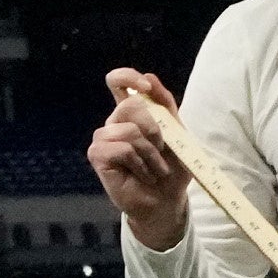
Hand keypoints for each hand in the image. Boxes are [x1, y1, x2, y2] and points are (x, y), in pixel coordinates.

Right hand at [87, 67, 191, 235]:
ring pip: (128, 130)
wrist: (167, 201)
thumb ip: (166, 106)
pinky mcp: (98, 156)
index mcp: (132, 114)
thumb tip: (150, 77)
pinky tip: (143, 175)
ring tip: (155, 169)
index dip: (129, 77)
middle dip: (154, 129)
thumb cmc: (172, 169)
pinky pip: (121, 148)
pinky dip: (139, 164)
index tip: (146, 88)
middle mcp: (115, 123)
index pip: (118, 81)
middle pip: (130, 105)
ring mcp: (103, 138)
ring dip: (150, 153)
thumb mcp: (178, 134)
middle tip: (161, 150)